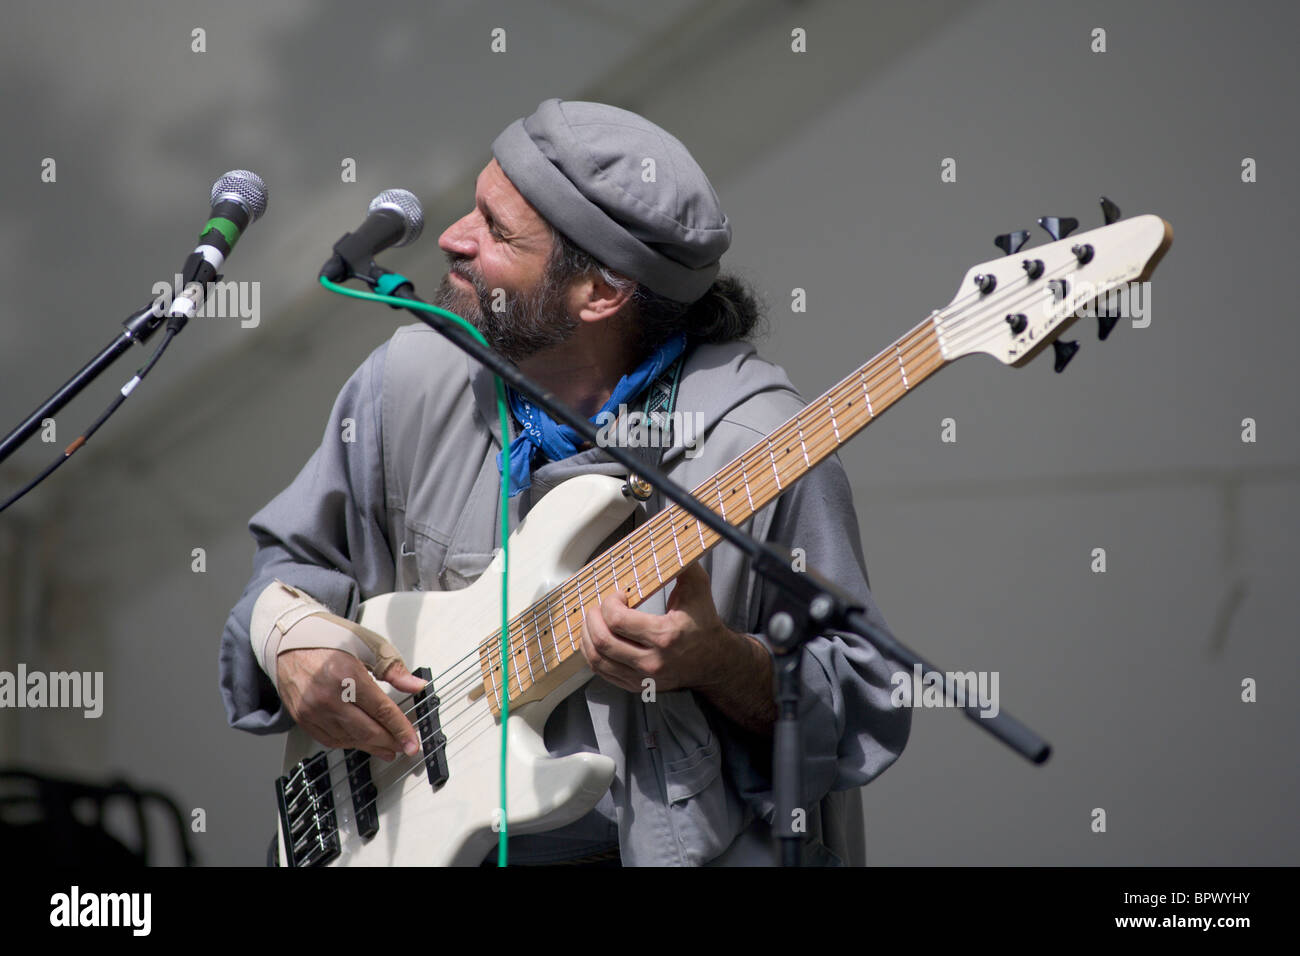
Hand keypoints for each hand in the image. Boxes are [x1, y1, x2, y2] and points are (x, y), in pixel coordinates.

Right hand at [276, 622, 426, 760]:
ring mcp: (312, 710)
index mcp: (347, 675)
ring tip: (387, 748)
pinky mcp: (302, 718)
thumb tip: (417, 685)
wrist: (287, 640)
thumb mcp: (367, 644)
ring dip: (371, 746)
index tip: (413, 743)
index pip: (381, 710)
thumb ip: (394, 668)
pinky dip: (349, 743)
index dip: (401, 729)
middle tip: (404, 747)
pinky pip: (330, 740)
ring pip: (349, 739)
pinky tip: (362, 742)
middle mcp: (327, 696)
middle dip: (389, 742)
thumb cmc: (328, 638)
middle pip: (366, 731)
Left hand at [579, 560, 739, 694]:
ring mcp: (643, 678)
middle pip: (603, 642)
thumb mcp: (698, 589)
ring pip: (598, 660)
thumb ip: (683, 564)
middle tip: (598, 608)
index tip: (618, 595)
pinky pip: (602, 673)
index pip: (618, 621)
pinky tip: (597, 639)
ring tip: (593, 622)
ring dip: (587, 637)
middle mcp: (653, 662)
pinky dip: (593, 654)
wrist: (714, 662)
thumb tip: (670, 541)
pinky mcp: (637, 686)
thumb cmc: (703, 623)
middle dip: (592, 619)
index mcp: (666, 636)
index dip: (609, 604)